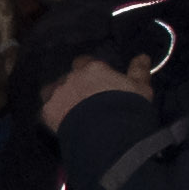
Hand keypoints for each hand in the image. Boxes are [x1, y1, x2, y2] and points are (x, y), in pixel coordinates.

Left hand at [37, 54, 154, 132]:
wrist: (109, 132)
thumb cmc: (128, 107)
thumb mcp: (141, 88)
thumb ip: (139, 71)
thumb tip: (143, 56)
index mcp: (93, 68)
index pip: (84, 62)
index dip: (88, 71)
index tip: (94, 81)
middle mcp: (72, 77)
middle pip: (68, 76)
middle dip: (73, 84)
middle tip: (83, 99)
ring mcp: (57, 93)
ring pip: (51, 90)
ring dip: (58, 96)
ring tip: (68, 110)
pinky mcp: (48, 112)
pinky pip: (45, 111)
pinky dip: (51, 115)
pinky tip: (60, 123)